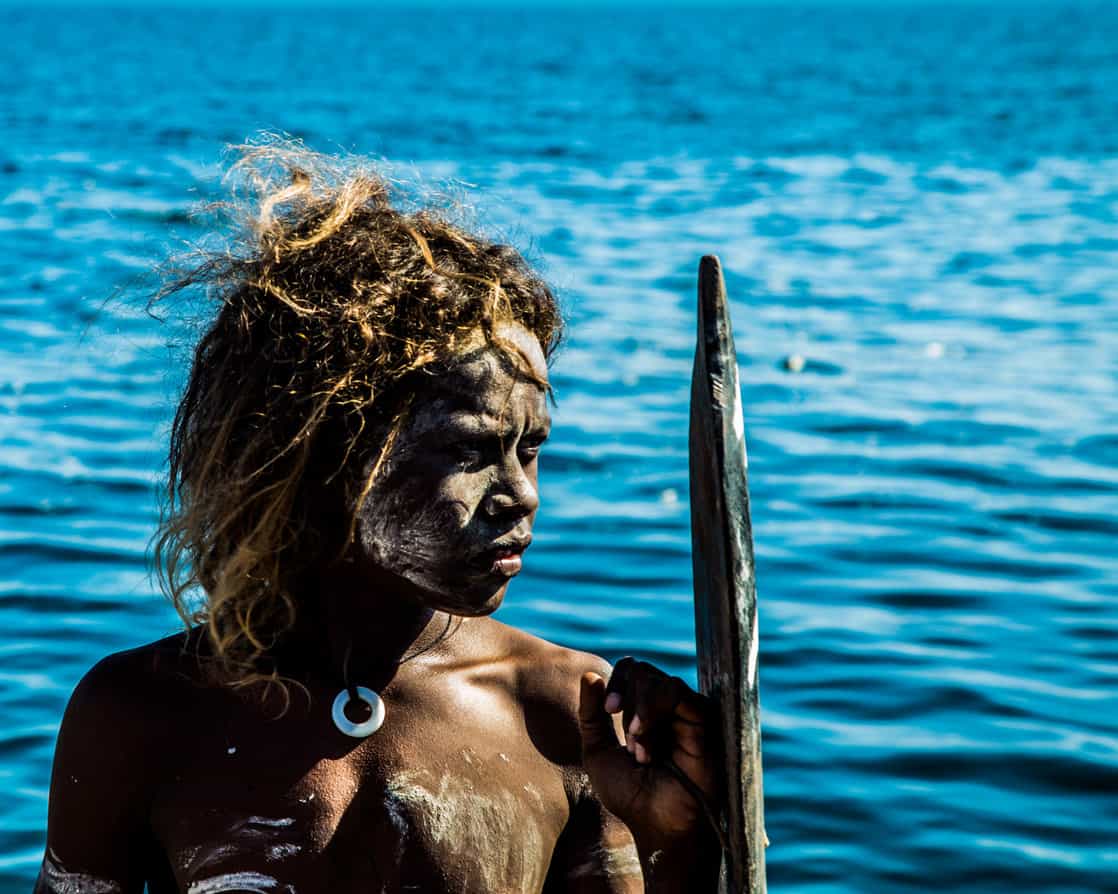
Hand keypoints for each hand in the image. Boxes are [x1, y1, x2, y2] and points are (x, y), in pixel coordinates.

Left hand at [578, 658, 719, 849]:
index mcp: (644, 710)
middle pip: (641, 670)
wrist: (657, 824)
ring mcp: (686, 711)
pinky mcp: (702, 718)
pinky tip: (646, 740)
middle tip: (626, 735)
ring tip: (641, 750)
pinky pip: (675, 690)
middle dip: (626, 700)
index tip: (608, 710)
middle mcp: (667, 707)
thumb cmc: (629, 795)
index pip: (631, 670)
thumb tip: (589, 674)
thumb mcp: (598, 751)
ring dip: (640, 713)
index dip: (616, 683)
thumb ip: (590, 713)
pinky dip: (654, 710)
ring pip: (657, 679)